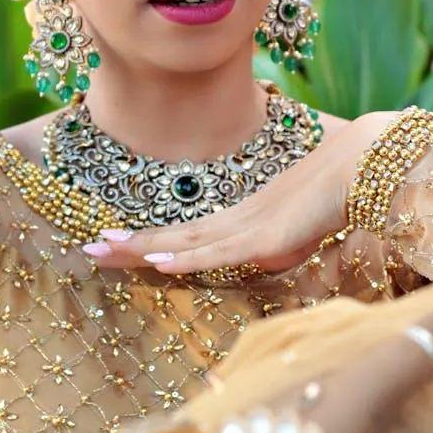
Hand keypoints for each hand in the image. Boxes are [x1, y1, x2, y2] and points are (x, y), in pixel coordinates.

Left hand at [85, 111, 396, 273]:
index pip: (175, 237)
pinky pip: (214, 252)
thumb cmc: (317, 202)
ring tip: (104, 249)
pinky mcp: (261, 238)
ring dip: (140, 247)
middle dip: (125, 243)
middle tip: (85, 247)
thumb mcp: (280, 234)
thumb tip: (240, 252)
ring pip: (181, 242)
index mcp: (228, 224)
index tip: (107, 242)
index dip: (140, 241)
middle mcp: (226, 224)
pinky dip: (183, 258)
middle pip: (168, 237)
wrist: (347, 171)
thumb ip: (256, 245)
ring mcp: (241, 229)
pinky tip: (156, 261)